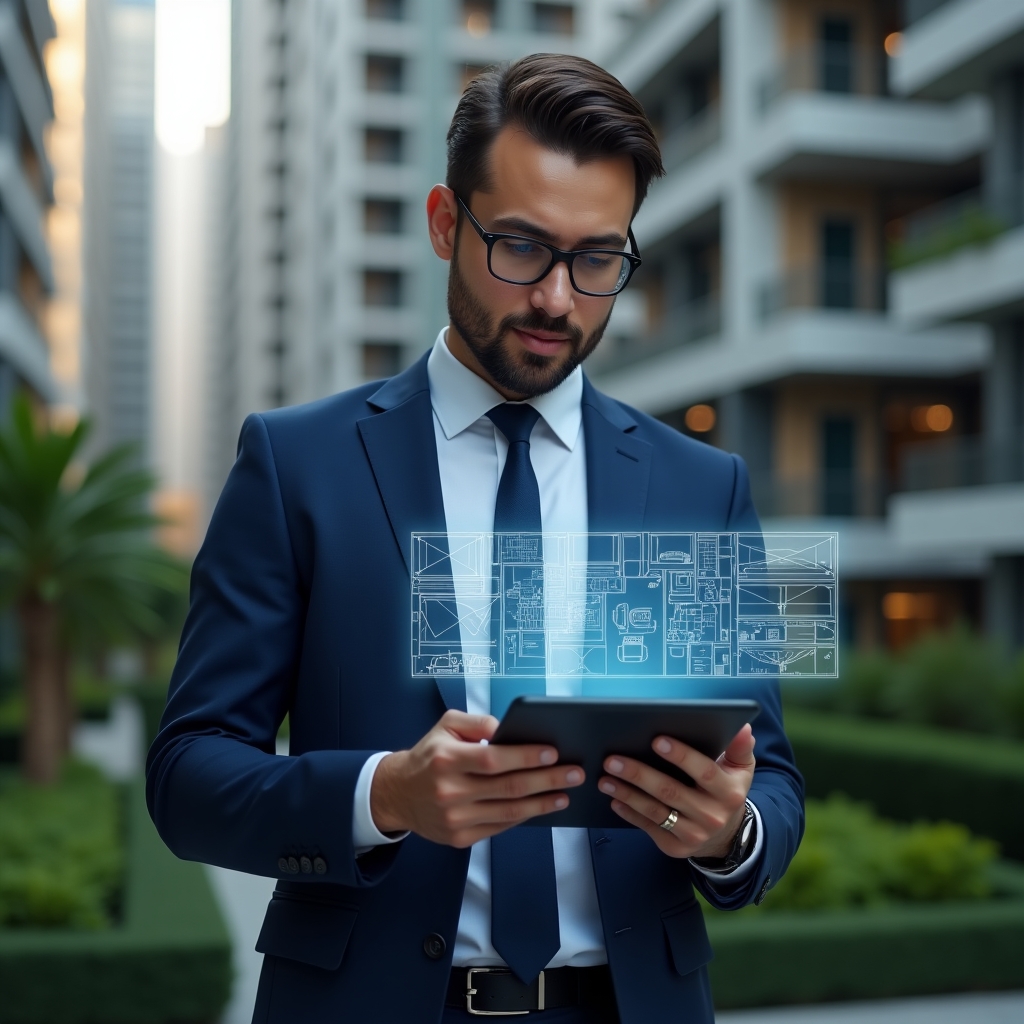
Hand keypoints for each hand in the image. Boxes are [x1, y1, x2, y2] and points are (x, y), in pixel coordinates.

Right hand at [370, 710, 584, 847]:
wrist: (397, 794)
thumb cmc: (428, 755)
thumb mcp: (446, 725)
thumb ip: (477, 722)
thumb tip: (509, 730)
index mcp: (447, 759)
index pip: (494, 759)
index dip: (526, 756)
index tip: (553, 752)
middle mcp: (450, 791)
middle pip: (508, 787)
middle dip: (547, 780)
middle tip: (574, 773)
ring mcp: (455, 819)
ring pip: (509, 812)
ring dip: (542, 803)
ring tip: (565, 793)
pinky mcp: (460, 838)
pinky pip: (500, 827)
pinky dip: (524, 817)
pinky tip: (540, 807)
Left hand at [598, 725, 755, 858]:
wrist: (725, 835)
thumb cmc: (725, 789)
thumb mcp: (740, 770)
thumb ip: (739, 748)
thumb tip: (743, 727)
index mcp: (729, 792)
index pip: (705, 772)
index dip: (682, 756)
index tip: (657, 740)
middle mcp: (712, 816)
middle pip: (671, 792)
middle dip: (640, 774)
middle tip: (613, 759)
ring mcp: (693, 835)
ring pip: (655, 812)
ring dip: (627, 794)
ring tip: (605, 778)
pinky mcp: (675, 847)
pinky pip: (648, 828)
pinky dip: (629, 813)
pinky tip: (613, 799)